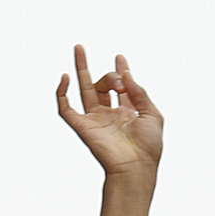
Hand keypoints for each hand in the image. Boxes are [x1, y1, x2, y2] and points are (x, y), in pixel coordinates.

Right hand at [56, 46, 162, 181]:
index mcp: (127, 113)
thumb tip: (126, 73)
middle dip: (106, 72)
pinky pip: (65, 109)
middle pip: (102, 86)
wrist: (135, 168)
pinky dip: (62, 93)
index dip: (121, 71)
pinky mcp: (82, 127)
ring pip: (85, 90)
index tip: (120, 57)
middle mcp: (110, 115)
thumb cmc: (148, 148)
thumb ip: (139, 92)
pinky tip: (65, 78)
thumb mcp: (152, 114)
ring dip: (82, 68)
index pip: (121, 87)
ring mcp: (95, 120)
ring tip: (79, 48)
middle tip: (116, 67)